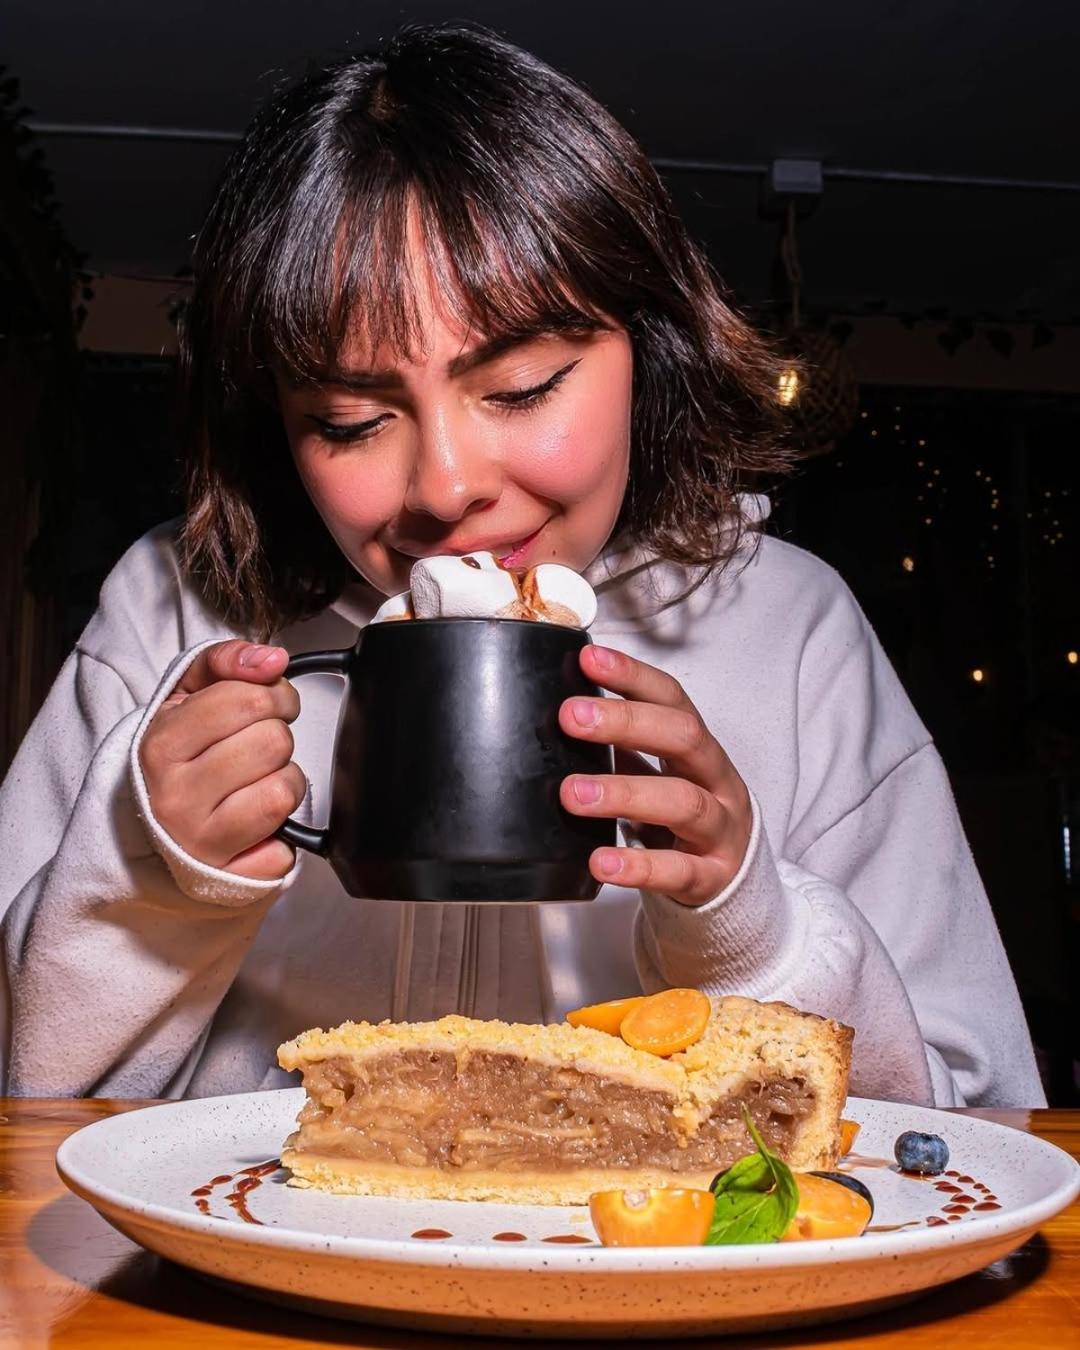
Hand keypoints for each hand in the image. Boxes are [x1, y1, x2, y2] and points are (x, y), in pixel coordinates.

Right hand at [139, 640, 304, 879]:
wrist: (155, 825)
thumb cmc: (181, 754)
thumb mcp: (187, 695)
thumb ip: (227, 662)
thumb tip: (271, 660)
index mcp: (161, 746)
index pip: (249, 700)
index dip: (274, 695)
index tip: (267, 705)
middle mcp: (175, 797)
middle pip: (273, 742)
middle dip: (278, 736)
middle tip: (260, 745)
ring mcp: (201, 842)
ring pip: (284, 792)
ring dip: (285, 781)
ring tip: (259, 781)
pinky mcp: (230, 876)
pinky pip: (286, 847)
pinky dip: (283, 832)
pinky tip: (258, 822)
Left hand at [559, 645, 752, 905]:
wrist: (730, 879)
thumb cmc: (684, 815)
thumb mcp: (660, 773)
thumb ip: (623, 747)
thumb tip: (562, 712)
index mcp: (699, 748)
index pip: (672, 699)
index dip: (633, 676)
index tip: (588, 660)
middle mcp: (717, 780)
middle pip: (683, 738)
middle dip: (627, 722)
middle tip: (570, 717)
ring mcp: (720, 829)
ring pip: (684, 803)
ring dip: (624, 794)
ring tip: (573, 794)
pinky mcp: (712, 877)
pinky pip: (678, 871)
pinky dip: (638, 866)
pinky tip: (601, 861)